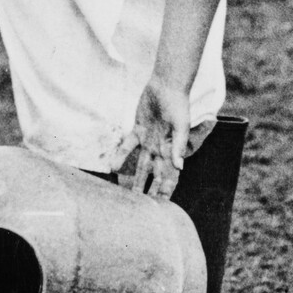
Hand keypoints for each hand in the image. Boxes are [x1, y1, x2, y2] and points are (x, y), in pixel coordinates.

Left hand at [119, 78, 189, 198]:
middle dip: (150, 190)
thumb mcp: (181, 125)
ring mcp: (148, 140)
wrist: (167, 85)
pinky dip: (121, 155)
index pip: (169, 175)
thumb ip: (178, 146)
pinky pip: (128, 145)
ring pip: (141, 164)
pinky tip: (112, 167)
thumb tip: (180, 168)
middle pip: (154, 174)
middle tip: (142, 207)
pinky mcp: (138, 129)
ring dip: (136, 179)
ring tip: (128, 194)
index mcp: (171, 149)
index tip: (162, 206)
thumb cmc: (178, 104)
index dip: (166, 190)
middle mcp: (160, 148)